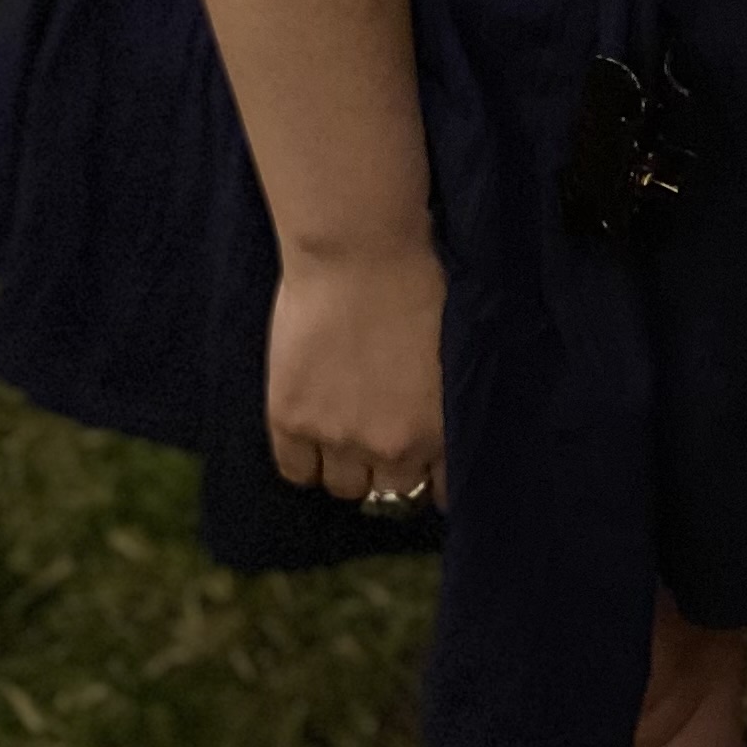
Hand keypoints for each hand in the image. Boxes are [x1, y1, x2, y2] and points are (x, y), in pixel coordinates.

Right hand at [266, 232, 449, 506]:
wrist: (360, 252)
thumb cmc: (421, 283)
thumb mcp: (456, 353)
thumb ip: (448, 403)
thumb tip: (444, 429)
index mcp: (439, 430)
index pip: (442, 491)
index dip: (434, 480)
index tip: (430, 470)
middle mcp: (390, 447)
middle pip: (391, 495)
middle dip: (392, 474)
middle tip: (386, 448)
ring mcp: (336, 437)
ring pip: (344, 488)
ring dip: (348, 468)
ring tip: (349, 438)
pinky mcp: (290, 420)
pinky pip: (296, 471)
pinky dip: (305, 461)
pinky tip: (314, 437)